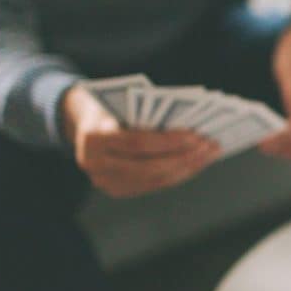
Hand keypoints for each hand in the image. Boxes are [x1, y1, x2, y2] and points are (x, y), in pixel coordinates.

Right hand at [62, 86, 220, 197]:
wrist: (80, 121)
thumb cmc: (108, 104)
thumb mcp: (120, 100)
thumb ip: (146, 113)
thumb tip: (190, 126)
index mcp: (93, 137)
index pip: (138, 143)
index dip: (169, 141)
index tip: (196, 135)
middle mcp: (94, 163)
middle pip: (149, 167)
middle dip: (184, 158)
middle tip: (210, 146)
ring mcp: (104, 181)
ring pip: (154, 180)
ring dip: (187, 168)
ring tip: (209, 154)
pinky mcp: (116, 189)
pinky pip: (153, 184)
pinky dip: (177, 173)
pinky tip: (196, 162)